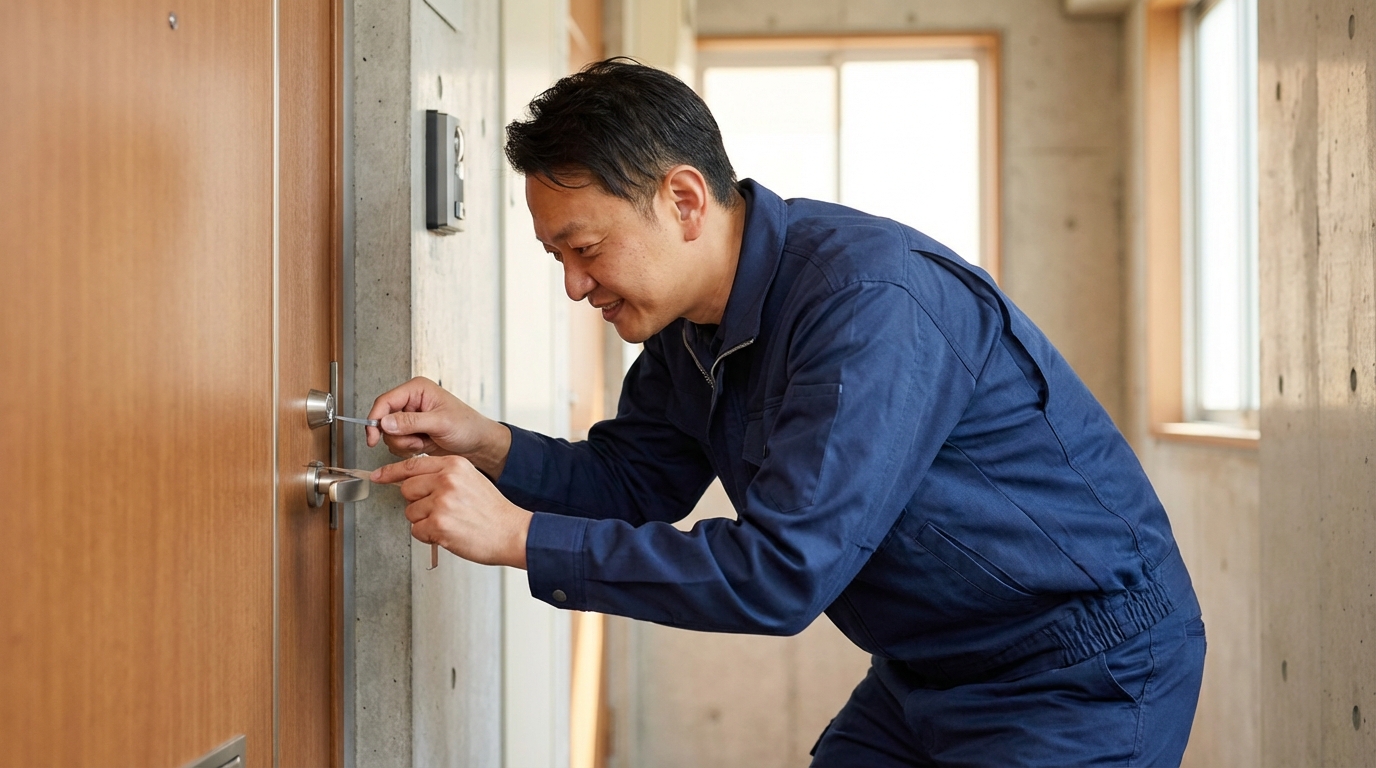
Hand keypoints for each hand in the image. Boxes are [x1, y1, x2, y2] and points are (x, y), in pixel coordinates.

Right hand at [366, 376, 511, 477]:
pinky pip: (397, 444)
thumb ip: (412, 422)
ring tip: (424, 441)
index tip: (373, 436)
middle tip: (417, 440)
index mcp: (417, 390)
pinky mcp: (412, 432)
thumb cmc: (468, 426)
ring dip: (405, 444)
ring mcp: (410, 418)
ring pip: (389, 435)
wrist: (478, 444)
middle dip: (399, 436)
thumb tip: (386, 422)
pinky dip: (408, 449)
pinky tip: (423, 446)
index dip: (376, 419)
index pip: (385, 401)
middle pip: (384, 420)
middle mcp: (411, 402)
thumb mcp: (441, 423)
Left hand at [372, 454, 531, 568]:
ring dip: (425, 522)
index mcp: (454, 465)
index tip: (378, 476)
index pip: (412, 465)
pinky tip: (448, 533)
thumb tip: (412, 479)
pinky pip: (417, 531)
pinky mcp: (439, 524)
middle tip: (439, 510)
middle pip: (407, 489)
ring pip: (410, 512)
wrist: (511, 532)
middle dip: (417, 503)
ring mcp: (442, 502)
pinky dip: (429, 536)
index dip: (391, 472)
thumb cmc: (492, 511)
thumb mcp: (471, 480)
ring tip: (449, 523)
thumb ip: (443, 476)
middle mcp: (447, 480)